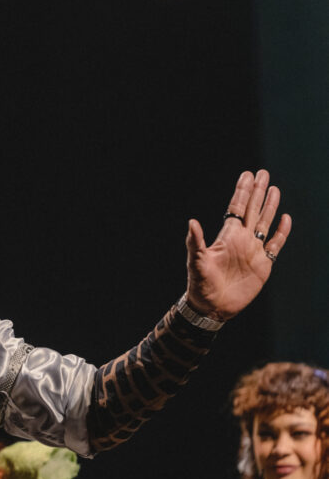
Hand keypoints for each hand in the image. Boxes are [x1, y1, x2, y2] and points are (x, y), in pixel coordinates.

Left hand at [185, 170, 291, 319]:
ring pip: (264, 222)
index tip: (247, 174)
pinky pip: (275, 244)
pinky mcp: (263, 264)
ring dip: (270, 206)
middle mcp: (241, 239)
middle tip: (263, 172)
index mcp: (227, 236)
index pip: (236, 208)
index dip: (242, 191)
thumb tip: (192, 222)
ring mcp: (253, 251)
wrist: (213, 306)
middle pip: (252, 210)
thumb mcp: (197, 262)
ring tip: (274, 189)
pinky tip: (286, 218)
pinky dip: (281, 232)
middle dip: (257, 191)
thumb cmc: (201, 284)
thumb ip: (196, 242)